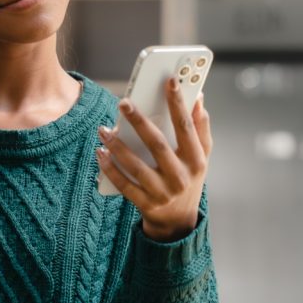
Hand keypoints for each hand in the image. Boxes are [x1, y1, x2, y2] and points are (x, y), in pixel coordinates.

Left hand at [95, 77, 212, 242]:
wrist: (179, 222)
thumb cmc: (188, 178)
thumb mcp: (201, 156)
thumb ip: (201, 127)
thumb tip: (199, 97)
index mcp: (196, 160)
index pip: (186, 127)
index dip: (179, 103)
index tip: (169, 80)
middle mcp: (181, 177)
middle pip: (157, 144)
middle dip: (139, 122)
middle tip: (123, 102)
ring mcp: (162, 193)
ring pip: (136, 166)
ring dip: (118, 146)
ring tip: (103, 130)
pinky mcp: (145, 204)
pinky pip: (124, 185)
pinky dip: (110, 169)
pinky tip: (101, 153)